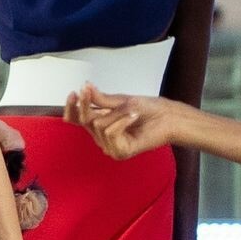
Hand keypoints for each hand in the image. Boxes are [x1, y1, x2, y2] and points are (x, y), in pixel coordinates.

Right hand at [64, 83, 178, 159]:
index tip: (73, 93)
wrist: (168, 117)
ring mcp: (110, 147)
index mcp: (100, 125)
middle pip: (85, 120)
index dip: (72, 108)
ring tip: (132, 111)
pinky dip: (122, 121)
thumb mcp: (121, 100)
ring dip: (116, 113)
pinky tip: (133, 117)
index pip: (77, 120)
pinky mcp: (120, 152)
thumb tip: (86, 87)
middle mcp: (102, 138)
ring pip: (98, 125)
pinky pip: (110, 132)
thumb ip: (101, 99)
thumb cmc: (149, 109)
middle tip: (87, 90)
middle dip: (87, 104)